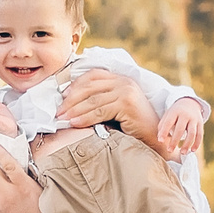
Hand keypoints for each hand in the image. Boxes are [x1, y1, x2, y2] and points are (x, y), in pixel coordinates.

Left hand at [55, 73, 171, 156]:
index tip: (63, 96)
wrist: (154, 137)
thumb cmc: (133, 126)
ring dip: (75, 110)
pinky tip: (75, 123)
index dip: (76, 84)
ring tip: (63, 118)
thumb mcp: (116, 108)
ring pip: (93, 100)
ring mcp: (126, 91)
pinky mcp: (127, 104)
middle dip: (71, 99)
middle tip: (59, 111)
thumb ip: (100, 101)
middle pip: (90, 86)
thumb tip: (71, 105)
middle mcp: (124, 82)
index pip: (93, 75)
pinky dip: (85, 117)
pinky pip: (100, 110)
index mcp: (121, 79)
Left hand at [156, 98, 205, 158]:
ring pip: (192, 133)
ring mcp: (194, 119)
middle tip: (169, 150)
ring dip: (187, 144)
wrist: (190, 102)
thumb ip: (162, 126)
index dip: (164, 132)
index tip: (160, 141)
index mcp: (175, 112)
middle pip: (180, 129)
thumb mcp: (168, 115)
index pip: (168, 122)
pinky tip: (192, 150)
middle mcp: (185, 115)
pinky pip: (200, 134)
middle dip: (174, 141)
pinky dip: (197, 143)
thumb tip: (160, 139)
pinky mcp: (200, 123)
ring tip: (182, 153)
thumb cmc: (175, 113)